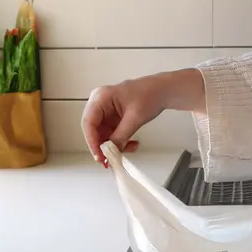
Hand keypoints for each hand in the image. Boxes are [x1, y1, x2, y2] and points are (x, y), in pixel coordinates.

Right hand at [82, 69, 204, 163]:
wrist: (162, 92)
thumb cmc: (149, 94)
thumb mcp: (134, 118)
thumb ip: (121, 136)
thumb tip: (111, 151)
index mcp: (101, 97)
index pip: (89, 122)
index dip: (92, 141)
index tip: (99, 155)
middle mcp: (100, 103)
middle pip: (93, 130)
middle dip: (102, 146)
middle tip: (108, 159)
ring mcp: (107, 111)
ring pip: (103, 134)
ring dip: (113, 145)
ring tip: (125, 151)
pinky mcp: (114, 118)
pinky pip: (112, 134)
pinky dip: (120, 142)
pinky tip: (130, 145)